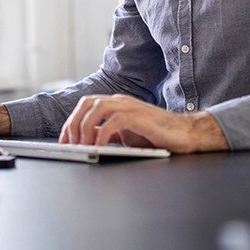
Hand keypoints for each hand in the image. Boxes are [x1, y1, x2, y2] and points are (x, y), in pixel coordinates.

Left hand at [58, 94, 228, 153]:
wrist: (185, 134)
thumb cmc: (156, 136)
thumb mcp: (125, 136)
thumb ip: (107, 134)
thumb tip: (86, 140)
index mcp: (116, 104)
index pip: (86, 105)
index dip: (71, 121)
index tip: (64, 140)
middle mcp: (121, 101)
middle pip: (87, 103)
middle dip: (73, 123)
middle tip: (69, 144)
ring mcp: (130, 107)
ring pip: (97, 108)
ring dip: (85, 128)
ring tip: (82, 147)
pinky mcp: (140, 117)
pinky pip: (114, 121)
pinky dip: (102, 134)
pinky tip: (99, 148)